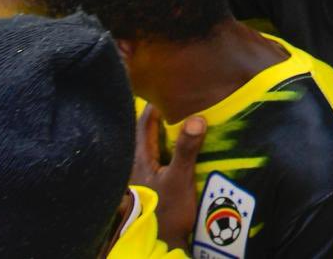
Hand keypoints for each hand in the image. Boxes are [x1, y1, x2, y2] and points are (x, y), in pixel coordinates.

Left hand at [130, 105, 206, 250]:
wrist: (157, 247)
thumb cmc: (165, 213)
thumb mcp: (180, 180)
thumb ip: (187, 150)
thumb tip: (197, 117)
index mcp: (139, 159)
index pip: (144, 122)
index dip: (156, 104)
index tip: (170, 89)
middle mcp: (135, 166)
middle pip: (145, 134)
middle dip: (161, 119)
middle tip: (179, 104)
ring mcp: (142, 179)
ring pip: (151, 150)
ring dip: (165, 138)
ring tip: (183, 126)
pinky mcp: (150, 191)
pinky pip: (157, 163)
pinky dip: (168, 154)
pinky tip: (181, 156)